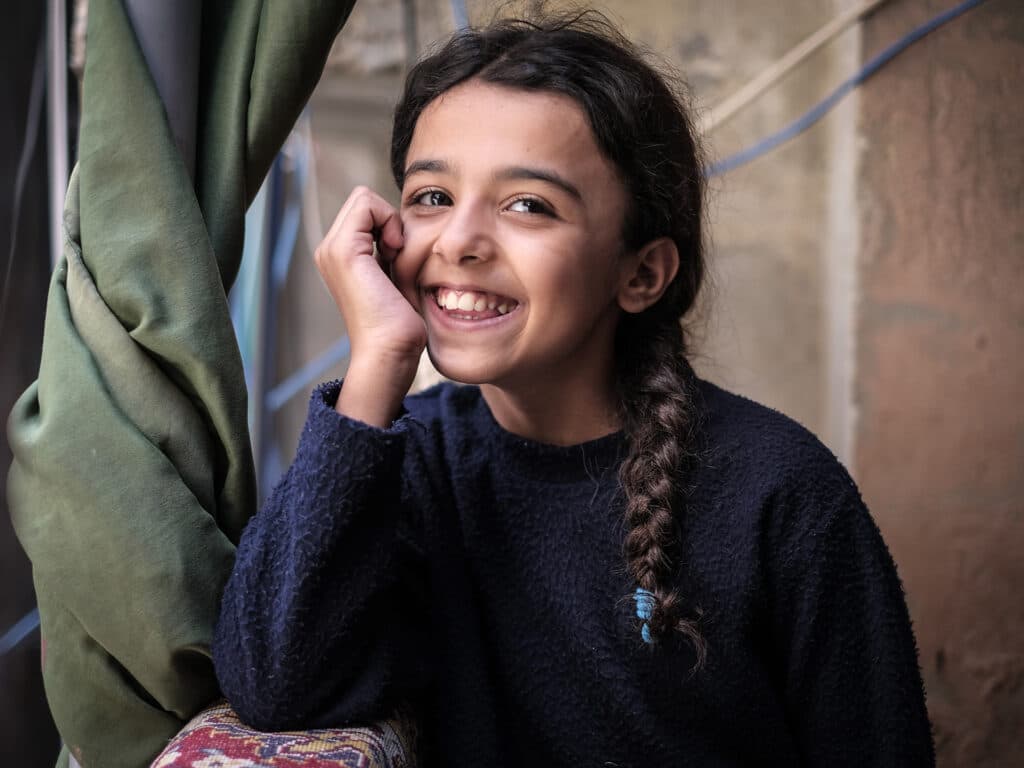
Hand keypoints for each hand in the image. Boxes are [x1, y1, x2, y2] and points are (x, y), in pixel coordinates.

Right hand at [315, 187, 425, 424]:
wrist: (389, 352)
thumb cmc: (400, 323)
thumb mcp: (394, 276)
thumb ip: (389, 250)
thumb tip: (400, 228)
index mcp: (339, 256)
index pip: (365, 208)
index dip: (389, 223)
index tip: (398, 255)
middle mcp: (328, 250)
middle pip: (363, 200)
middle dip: (388, 220)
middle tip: (397, 254)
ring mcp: (331, 250)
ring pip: (364, 199)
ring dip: (389, 222)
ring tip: (394, 257)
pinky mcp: (343, 251)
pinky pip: (366, 204)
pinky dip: (388, 221)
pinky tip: (394, 252)